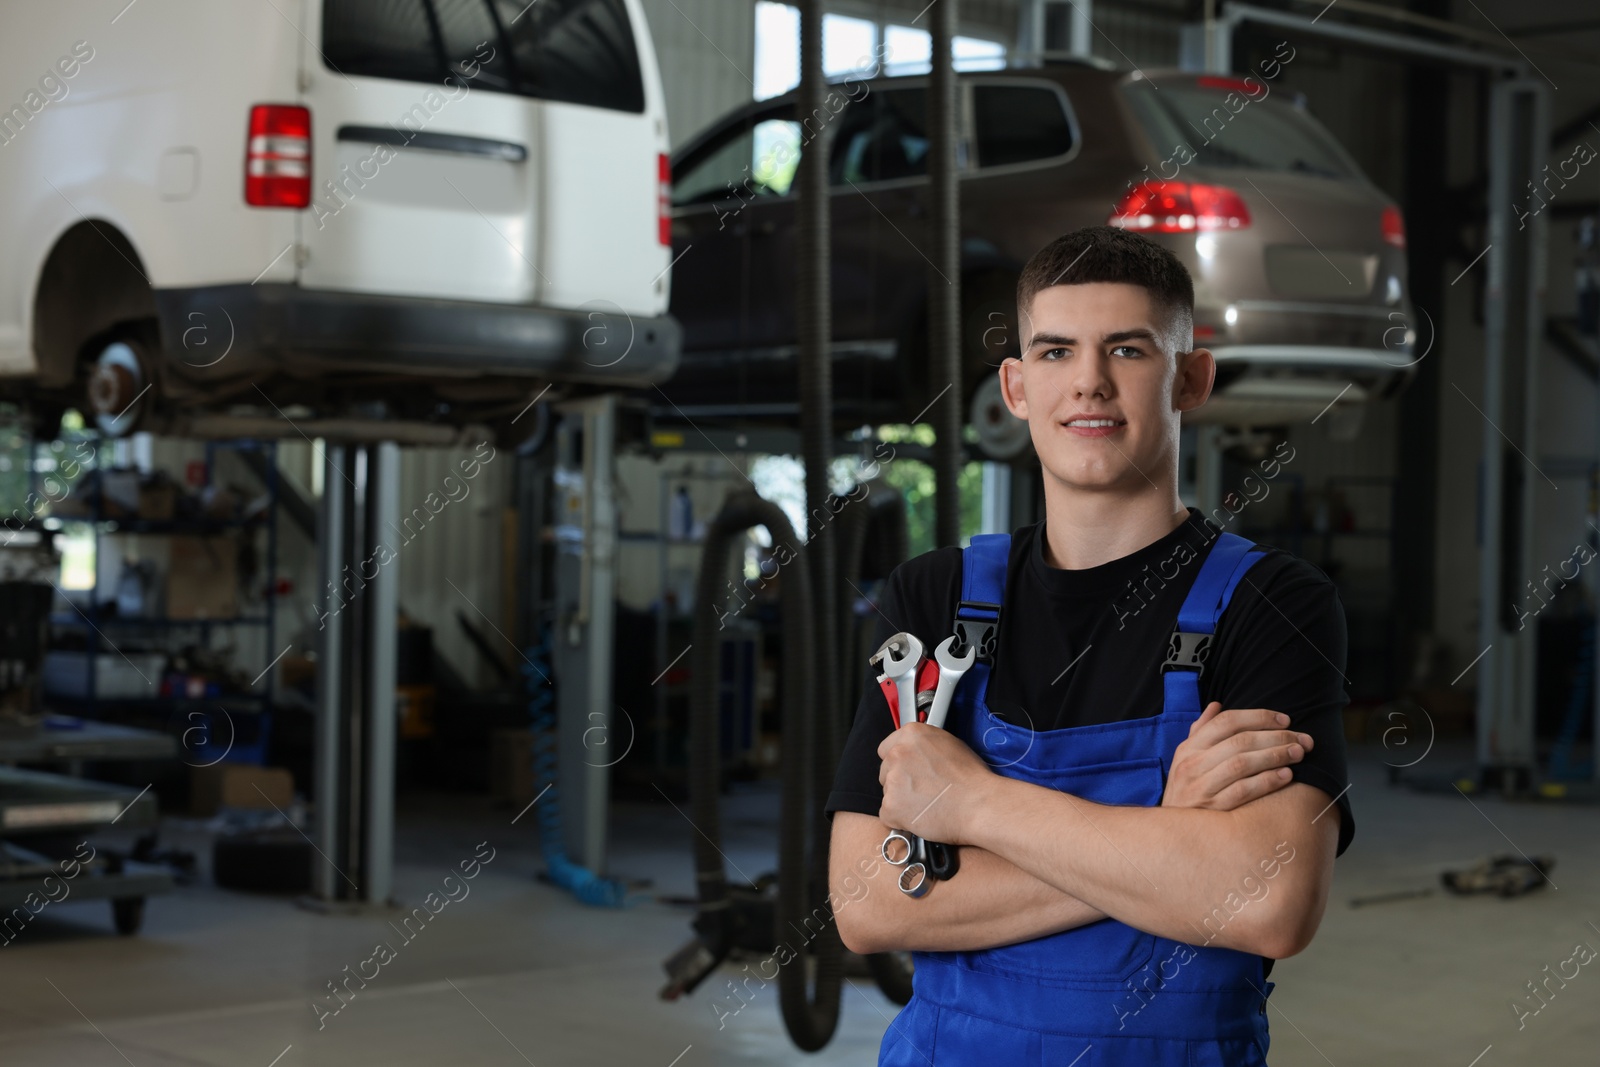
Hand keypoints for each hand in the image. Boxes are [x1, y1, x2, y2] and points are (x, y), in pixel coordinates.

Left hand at [877, 723, 993, 844]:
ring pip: (887, 792)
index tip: (908, 771)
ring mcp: (892, 779)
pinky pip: (888, 815)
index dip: (899, 762)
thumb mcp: (949, 745)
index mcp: (912, 734)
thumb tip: (918, 753)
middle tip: (922, 790)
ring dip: (901, 800)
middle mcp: (898, 753)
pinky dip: (901, 819)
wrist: (978, 805)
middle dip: (900, 781)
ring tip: (927, 804)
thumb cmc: (972, 778)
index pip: (887, 748)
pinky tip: (922, 816)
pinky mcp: (890, 806)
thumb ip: (924, 747)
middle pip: (886, 770)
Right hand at [1162, 702, 1313, 809]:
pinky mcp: (1212, 809)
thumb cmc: (1185, 789)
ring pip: (1242, 764)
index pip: (1226, 721)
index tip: (1286, 720)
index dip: (1259, 717)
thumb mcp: (1185, 758)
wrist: (1170, 832)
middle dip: (1276, 737)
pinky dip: (1266, 781)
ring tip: (1298, 754)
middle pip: (1240, 741)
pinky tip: (1286, 776)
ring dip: (1275, 756)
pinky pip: (1243, 791)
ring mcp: (1201, 787)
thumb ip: (1201, 731)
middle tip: (1302, 739)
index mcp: (1189, 747)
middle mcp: (1193, 764)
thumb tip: (1216, 705)